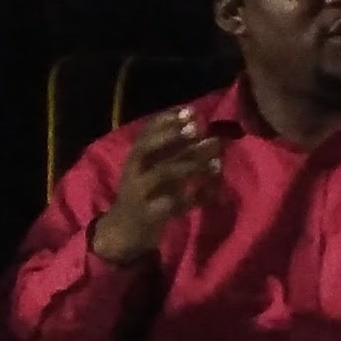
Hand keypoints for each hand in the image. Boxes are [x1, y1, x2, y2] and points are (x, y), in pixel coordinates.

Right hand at [87, 110, 231, 262]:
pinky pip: (174, 204)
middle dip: (171, 137)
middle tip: (197, 127)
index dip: (166, 120)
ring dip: (189, 164)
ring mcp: (139, 193)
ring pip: (163, 173)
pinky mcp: (149, 214)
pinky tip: (213, 192)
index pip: (146, 132)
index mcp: (135, 157)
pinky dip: (195, 197)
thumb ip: (177, 152)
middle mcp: (134, 171)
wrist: (125, 230)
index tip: (190, 110)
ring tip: (215, 159)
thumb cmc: (146, 193)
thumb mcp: (156, 169)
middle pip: (147, 148)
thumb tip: (206, 131)